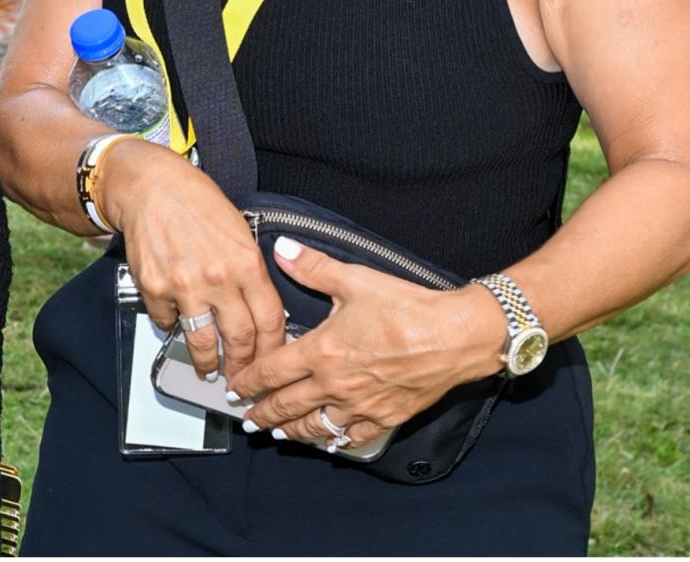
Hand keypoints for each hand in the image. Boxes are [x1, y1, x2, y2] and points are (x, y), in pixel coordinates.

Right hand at [99, 140, 285, 381]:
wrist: (153, 187)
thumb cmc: (199, 203)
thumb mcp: (240, 230)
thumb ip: (251, 269)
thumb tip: (262, 308)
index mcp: (247, 262)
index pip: (270, 320)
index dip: (273, 350)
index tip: (272, 364)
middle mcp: (218, 278)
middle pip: (240, 339)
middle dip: (243, 367)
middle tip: (242, 379)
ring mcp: (184, 286)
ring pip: (202, 342)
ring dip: (208, 363)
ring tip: (210, 370)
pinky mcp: (155, 289)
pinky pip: (167, 323)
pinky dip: (172, 327)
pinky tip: (177, 324)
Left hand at [229, 238, 505, 447]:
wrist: (454, 336)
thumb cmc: (407, 308)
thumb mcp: (356, 279)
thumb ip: (314, 267)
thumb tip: (283, 250)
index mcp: (322, 352)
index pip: (272, 372)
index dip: (249, 381)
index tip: (235, 388)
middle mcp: (334, 384)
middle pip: (287, 405)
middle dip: (263, 413)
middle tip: (248, 418)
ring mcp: (359, 406)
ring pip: (315, 426)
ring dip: (291, 431)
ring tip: (278, 433)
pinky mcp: (384, 417)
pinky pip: (351, 436)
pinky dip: (334, 439)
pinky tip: (329, 439)